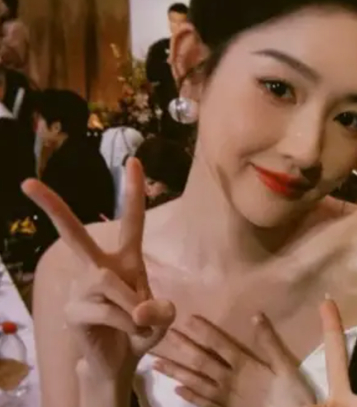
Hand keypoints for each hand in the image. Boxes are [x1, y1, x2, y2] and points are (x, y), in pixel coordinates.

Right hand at [23, 158, 175, 381]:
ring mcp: (81, 288)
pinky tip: (131, 333)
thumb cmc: (140, 330)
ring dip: (135, 306)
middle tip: (28, 183)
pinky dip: (129, 325)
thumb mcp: (162, 319)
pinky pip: (108, 311)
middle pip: (74, 235)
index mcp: (126, 259)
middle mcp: (98, 267)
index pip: (131, 221)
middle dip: (53, 208)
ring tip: (142, 323)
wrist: (119, 362)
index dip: (133, 192)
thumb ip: (161, 310)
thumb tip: (140, 307)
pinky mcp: (72, 310)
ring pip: (109, 283)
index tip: (134, 161)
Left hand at [151, 314, 315, 406]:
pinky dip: (188, 397)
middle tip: (164, 335)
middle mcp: (229, 380)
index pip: (220, 344)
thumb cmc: (291, 395)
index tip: (187, 318)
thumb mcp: (285, 366)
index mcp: (244, 366)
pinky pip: (202, 403)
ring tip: (157, 363)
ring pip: (195, 382)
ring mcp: (224, 398)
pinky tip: (176, 390)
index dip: (204, 331)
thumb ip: (269, 342)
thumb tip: (256, 315)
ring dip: (175, 372)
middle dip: (183, 348)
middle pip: (201, 361)